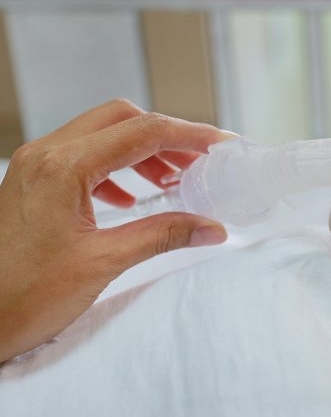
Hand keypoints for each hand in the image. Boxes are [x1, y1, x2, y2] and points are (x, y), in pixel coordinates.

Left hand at [0, 99, 230, 361]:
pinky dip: (115, 166)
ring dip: (142, 150)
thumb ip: (162, 235)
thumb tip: (211, 227)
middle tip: (201, 160)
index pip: (142, 133)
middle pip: (122, 119)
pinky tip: (130, 198)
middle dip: (167, 135)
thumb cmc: (23, 297)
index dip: (190, 135)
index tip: (221, 145)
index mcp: (63, 168)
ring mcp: (34, 165)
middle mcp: (45, 155)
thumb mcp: (104, 262)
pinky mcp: (31, 181)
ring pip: (102, 134)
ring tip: (173, 180)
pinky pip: (82, 155)